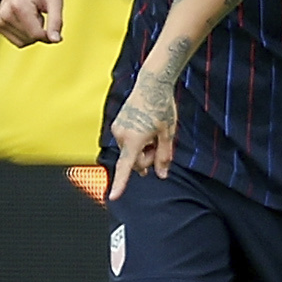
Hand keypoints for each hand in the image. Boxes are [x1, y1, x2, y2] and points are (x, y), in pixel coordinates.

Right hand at [0, 0, 63, 45]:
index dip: (49, 34)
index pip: (36, 34)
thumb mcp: (55, 1)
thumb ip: (56, 22)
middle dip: (40, 32)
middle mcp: (4, 14)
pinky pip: (18, 42)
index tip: (54, 25)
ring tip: (33, 15)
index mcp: (18, 6)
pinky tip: (27, 20)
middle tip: (40, 14)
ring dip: (33, 33)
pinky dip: (26, 35)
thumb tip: (56, 41)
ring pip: (23, 43)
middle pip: (30, 40)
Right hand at [108, 76, 177, 196]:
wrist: (151, 84)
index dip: (121, 184)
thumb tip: (162, 175)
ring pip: (130, 151)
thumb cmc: (161, 107)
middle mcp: (121, 135)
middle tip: (159, 143)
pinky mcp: (117, 124)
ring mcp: (117, 129)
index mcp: (134, 139)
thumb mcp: (167, 134)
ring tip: (153, 132)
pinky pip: (127, 141)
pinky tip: (146, 127)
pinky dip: (136, 140)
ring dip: (142, 148)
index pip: (127, 167)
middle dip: (147, 157)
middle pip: (134, 160)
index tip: (113, 196)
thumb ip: (164, 156)